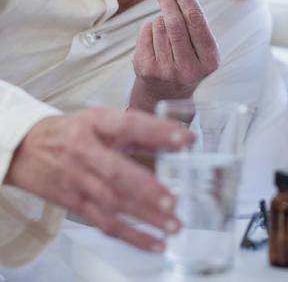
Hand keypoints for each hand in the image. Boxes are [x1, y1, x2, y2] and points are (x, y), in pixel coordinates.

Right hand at [5, 108, 193, 252]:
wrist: (26, 148)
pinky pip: (104, 222)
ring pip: (112, 202)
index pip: (129, 125)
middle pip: (116, 172)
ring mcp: (79, 180)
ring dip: (143, 216)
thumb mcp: (101, 120)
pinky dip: (130, 236)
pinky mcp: (75, 203)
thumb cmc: (71, 132)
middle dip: (145, 188)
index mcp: (96, 124)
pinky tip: (154, 244)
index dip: (157, 131)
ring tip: (172, 226)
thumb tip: (174, 140)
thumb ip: (137, 130)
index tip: (185, 139)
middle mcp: (86, 152)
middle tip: (172, 200)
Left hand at [130, 0, 219, 111]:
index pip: (196, 19)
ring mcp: (167, 71)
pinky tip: (155, 40)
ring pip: (159, 25)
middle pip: (175, 20)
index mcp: (209, 59)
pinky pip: (146, 33)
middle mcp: (189, 68)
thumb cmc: (186, 59)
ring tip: (166, 31)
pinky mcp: (147, 70)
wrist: (166, 93)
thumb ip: (193, 20)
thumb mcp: (200, 46)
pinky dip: (149, 28)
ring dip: (160, 17)